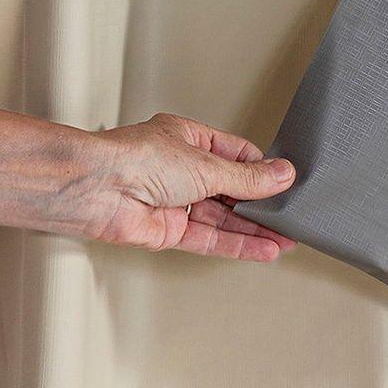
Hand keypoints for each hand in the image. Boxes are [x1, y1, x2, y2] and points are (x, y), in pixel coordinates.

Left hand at [74, 113, 296, 261]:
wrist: (96, 189)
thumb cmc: (136, 159)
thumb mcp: (206, 164)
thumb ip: (247, 178)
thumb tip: (281, 175)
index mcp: (188, 138)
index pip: (235, 154)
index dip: (261, 170)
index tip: (286, 182)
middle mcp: (181, 169)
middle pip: (230, 189)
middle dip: (260, 204)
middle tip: (291, 215)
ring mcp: (174, 201)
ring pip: (222, 217)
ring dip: (253, 229)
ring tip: (285, 237)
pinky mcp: (168, 231)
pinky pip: (209, 239)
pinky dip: (237, 244)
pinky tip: (262, 248)